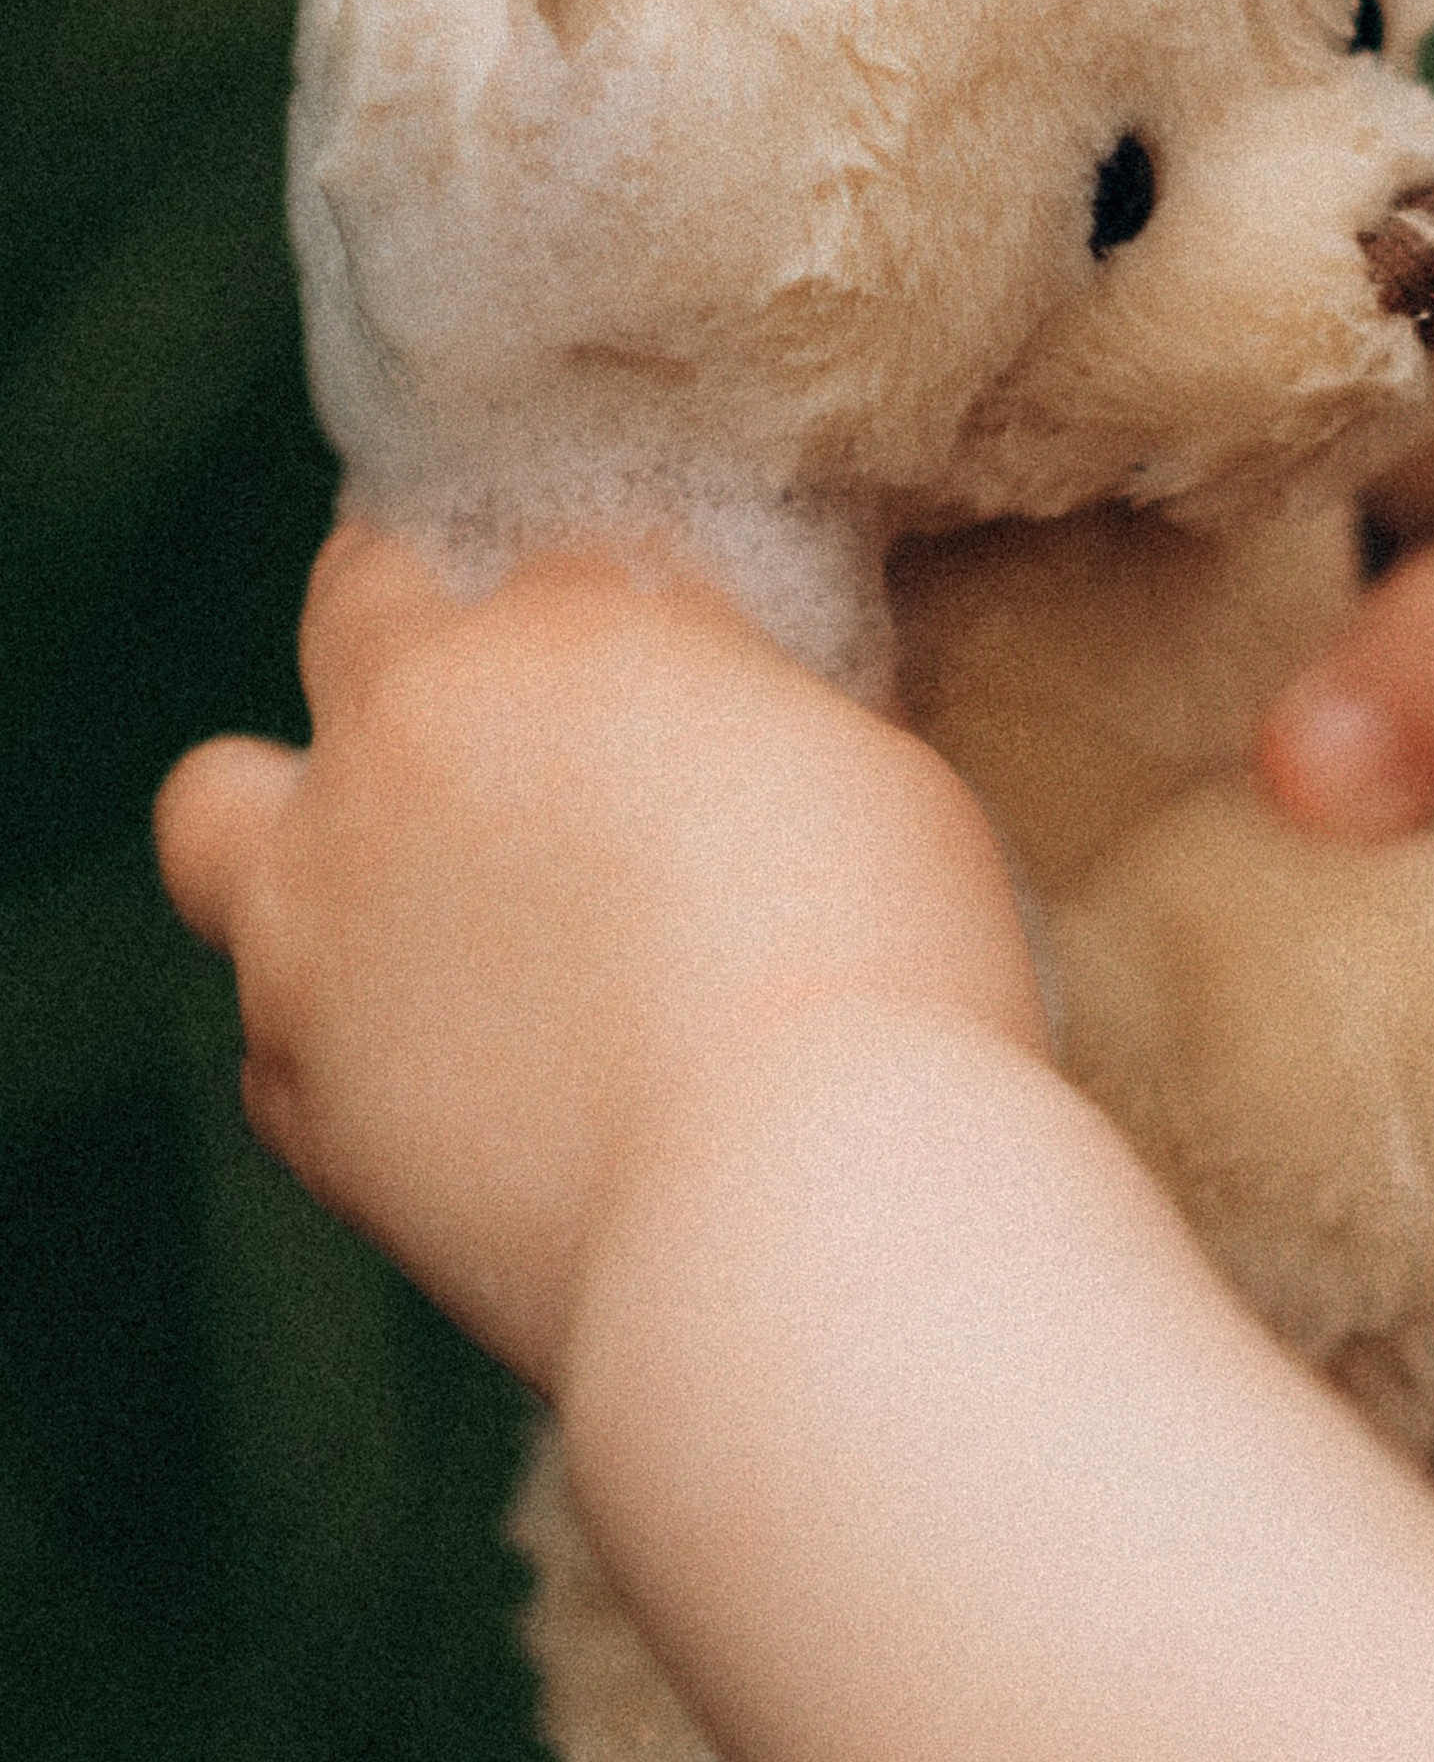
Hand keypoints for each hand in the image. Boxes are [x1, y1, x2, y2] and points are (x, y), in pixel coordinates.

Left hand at [156, 522, 1044, 1392]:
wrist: (797, 1225)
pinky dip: (344, 1030)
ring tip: (404, 882)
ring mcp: (320, 919)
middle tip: (513, 704)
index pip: (564, 536)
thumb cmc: (888, 993)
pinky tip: (454, 1067)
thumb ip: (752, 714)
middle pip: (358, 599)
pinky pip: (275, 1030)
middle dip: (422, 623)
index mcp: (560, 637)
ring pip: (216, 807)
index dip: (625, 586)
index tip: (677, 645)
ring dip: (296, 818)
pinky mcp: (303, 1089)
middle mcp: (402, 744)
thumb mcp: (878, 779)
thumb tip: (722, 715)